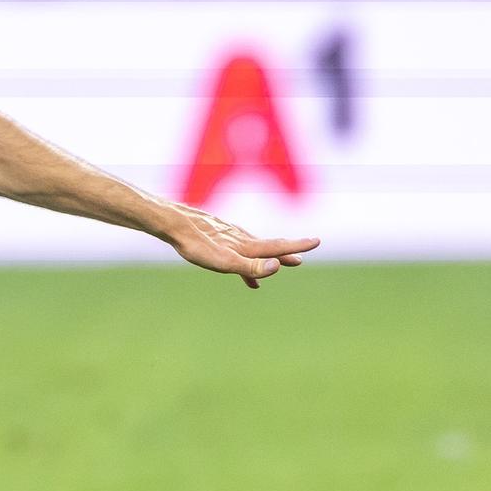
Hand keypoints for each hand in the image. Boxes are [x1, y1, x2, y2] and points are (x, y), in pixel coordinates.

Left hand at [167, 205, 318, 288]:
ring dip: (264, 257)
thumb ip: (251, 266)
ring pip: (251, 247)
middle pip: (267, 247)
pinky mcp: (214, 234)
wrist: (173, 224)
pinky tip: (234, 261)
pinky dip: (240, 256)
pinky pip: (232, 247)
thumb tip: (278, 266)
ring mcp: (227, 235)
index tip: (317, 240)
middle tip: (300, 259)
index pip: (277, 247)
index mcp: (246, 246)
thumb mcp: (224, 261)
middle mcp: (240, 238)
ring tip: (274, 266)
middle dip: (284, 253)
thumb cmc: (197, 245)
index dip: (297, 246)